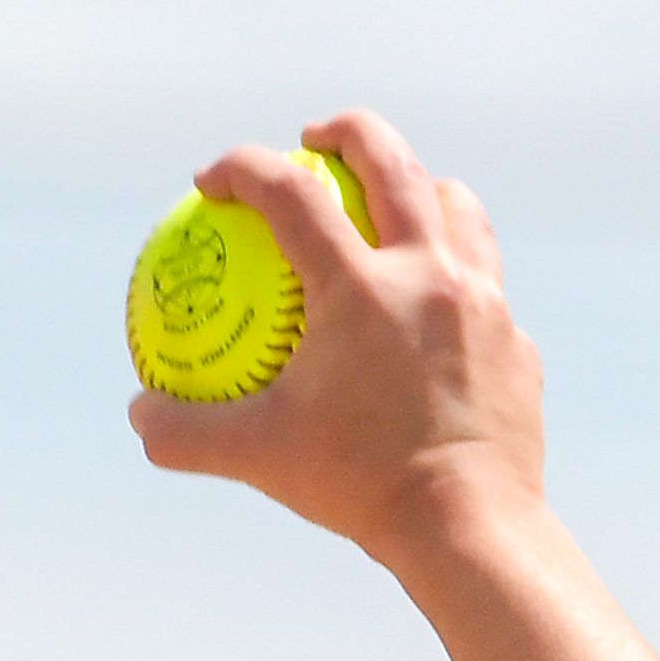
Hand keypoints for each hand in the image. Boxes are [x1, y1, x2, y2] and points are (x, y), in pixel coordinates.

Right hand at [126, 110, 544, 559]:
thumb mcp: (258, 457)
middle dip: (348, 132)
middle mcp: (432, 276)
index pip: (289, 192)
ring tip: (391, 204)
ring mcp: (488, 306)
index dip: (242, 169)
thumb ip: (185, 431)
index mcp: (362, 286)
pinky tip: (435, 305)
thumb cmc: (361, 487)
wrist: (471, 527)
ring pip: (460, 209)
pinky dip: (457, 278)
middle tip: (316, 140)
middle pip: (392, 163)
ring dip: (421, 190)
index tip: (214, 182)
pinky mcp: (519, 345)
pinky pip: (489, 290)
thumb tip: (140, 414)